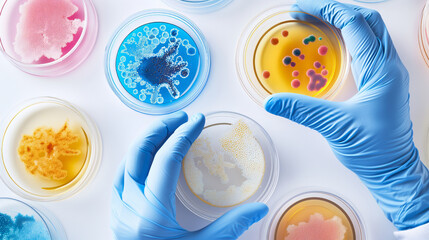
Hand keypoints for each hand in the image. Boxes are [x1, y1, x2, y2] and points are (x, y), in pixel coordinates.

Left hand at [111, 112, 267, 238]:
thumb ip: (230, 227)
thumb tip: (260, 207)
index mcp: (152, 214)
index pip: (166, 160)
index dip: (183, 135)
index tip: (197, 120)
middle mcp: (130, 206)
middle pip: (140, 153)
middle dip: (161, 128)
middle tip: (182, 117)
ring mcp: (119, 208)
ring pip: (127, 161)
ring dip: (148, 140)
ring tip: (168, 128)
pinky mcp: (116, 211)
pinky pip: (122, 174)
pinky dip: (137, 157)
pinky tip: (150, 152)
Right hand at [265, 0, 428, 229]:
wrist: (392, 169)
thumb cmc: (372, 149)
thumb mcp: (335, 127)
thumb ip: (303, 111)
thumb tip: (271, 102)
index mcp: (381, 70)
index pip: (355, 24)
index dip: (326, 11)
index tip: (301, 9)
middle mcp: (388, 66)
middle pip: (367, 20)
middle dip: (336, 10)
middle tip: (307, 12)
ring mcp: (387, 73)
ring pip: (369, 32)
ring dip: (343, 21)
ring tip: (316, 23)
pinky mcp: (382, 82)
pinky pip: (367, 48)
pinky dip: (348, 38)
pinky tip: (331, 47)